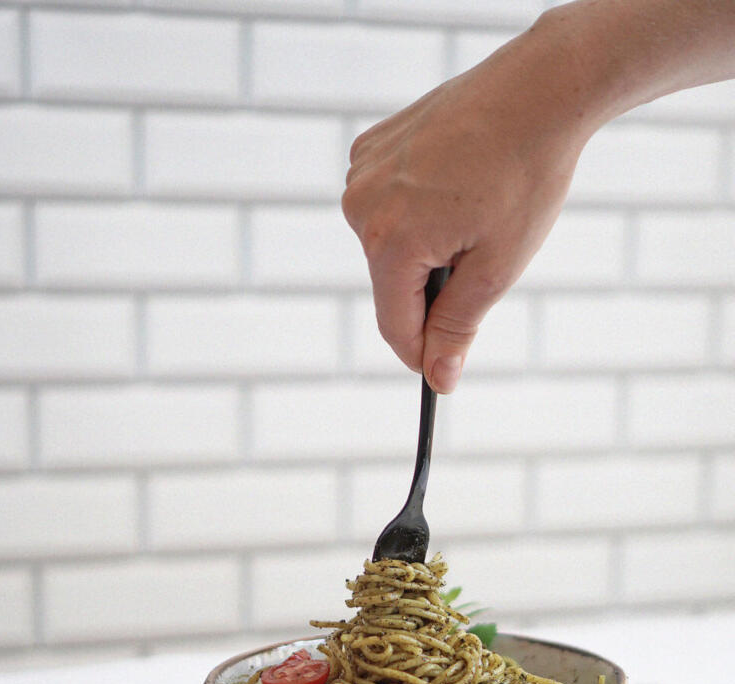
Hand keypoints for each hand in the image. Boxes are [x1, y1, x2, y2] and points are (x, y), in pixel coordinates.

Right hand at [342, 22, 593, 392]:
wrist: (538, 89)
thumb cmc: (524, 175)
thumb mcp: (496, 267)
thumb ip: (457, 327)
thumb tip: (438, 378)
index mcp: (389, 241)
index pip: (395, 326)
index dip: (424, 354)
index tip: (445, 371)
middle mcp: (362, 207)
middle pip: (392, 285)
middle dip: (433, 288)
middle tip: (483, 253)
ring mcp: (361, 174)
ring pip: (389, 246)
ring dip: (426, 248)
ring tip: (471, 210)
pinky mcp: (370, 149)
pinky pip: (387, 205)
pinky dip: (417, 210)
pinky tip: (453, 186)